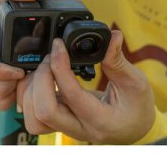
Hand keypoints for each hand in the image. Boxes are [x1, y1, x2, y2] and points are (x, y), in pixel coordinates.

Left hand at [17, 32, 155, 143]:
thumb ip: (118, 61)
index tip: (59, 46)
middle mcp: (79, 129)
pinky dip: (30, 96)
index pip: (71, 95)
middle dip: (41, 80)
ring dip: (31, 90)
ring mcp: (65, 129)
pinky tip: (41, 80)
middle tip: (50, 59)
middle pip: (44, 112)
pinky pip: (33, 115)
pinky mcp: (58, 123)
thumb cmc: (137, 108)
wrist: (136, 130)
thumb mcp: (136, 83)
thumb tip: (112, 36)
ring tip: (45, 69)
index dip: (60, 67)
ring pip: (33, 118)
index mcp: (101, 120)